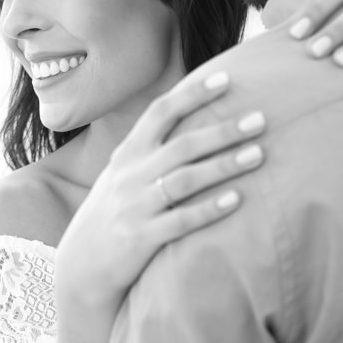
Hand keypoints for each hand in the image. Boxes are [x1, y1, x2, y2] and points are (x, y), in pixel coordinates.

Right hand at [55, 72, 263, 307]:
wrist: (82, 263)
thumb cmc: (115, 211)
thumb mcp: (123, 173)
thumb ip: (152, 150)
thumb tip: (194, 119)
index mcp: (127, 153)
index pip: (160, 113)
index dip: (192, 94)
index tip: (226, 79)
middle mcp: (130, 174)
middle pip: (182, 145)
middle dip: (223, 130)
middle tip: (260, 119)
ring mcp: (135, 206)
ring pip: (185, 180)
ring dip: (224, 165)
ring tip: (259, 155)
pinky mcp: (142, 238)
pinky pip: (181, 221)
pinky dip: (209, 209)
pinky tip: (237, 200)